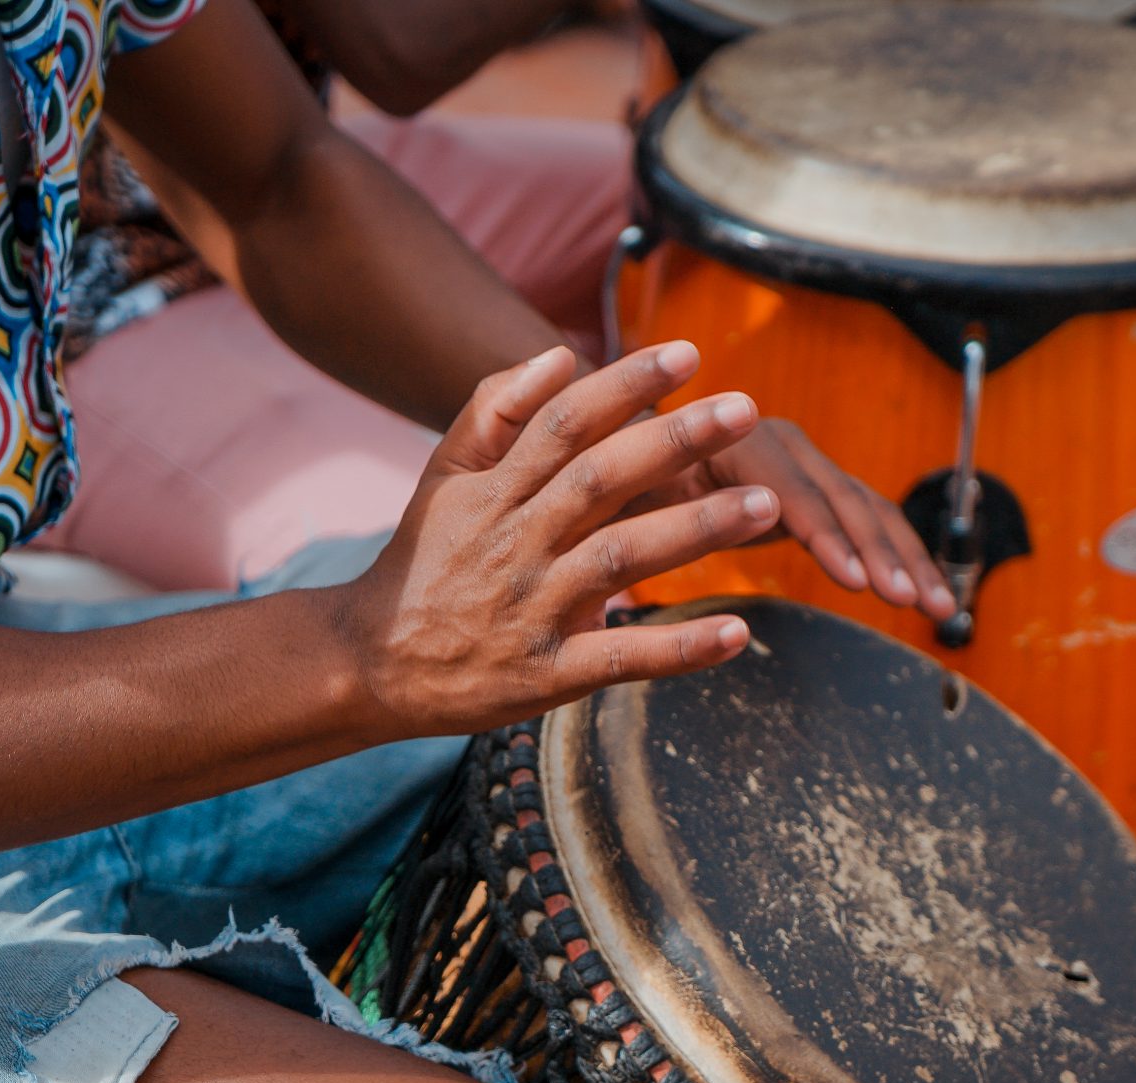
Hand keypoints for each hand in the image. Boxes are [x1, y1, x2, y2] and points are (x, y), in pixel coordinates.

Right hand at [337, 341, 780, 737]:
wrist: (370, 664)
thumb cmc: (425, 562)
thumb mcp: (443, 477)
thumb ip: (494, 411)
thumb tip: (561, 354)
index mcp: (495, 492)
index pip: (565, 424)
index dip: (625, 385)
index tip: (688, 354)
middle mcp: (516, 544)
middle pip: (601, 480)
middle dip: (675, 442)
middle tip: (746, 409)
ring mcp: (533, 610)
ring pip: (620, 559)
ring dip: (695, 530)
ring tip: (765, 506)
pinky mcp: (547, 675)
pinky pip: (620, 656)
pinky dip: (678, 647)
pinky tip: (736, 631)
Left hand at [631, 417, 957, 621]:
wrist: (618, 449)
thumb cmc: (605, 480)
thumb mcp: (612, 499)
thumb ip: (631, 510)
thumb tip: (632, 542)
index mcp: (725, 440)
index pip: (786, 485)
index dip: (823, 532)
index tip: (851, 579)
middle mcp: (774, 443)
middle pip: (840, 494)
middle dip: (880, 549)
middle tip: (909, 602)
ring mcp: (801, 467)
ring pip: (864, 507)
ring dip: (904, 556)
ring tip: (934, 608)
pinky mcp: (814, 493)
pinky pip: (864, 521)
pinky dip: (896, 556)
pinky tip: (925, 597)